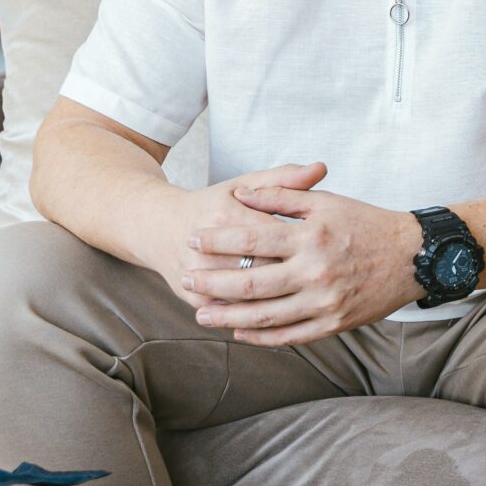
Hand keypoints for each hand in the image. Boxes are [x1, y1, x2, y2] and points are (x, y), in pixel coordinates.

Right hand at [139, 162, 328, 310]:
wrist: (159, 227)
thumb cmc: (213, 204)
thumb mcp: (243, 184)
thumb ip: (283, 179)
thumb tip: (321, 169)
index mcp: (226, 215)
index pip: (272, 236)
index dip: (302, 245)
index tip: (326, 250)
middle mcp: (209, 248)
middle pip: (262, 269)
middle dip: (293, 276)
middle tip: (321, 280)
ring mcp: (199, 276)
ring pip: (246, 297)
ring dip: (277, 301)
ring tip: (305, 297)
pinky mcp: (193, 299)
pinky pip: (230, 313)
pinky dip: (254, 317)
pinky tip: (281, 314)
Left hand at [179, 177, 425, 346]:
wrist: (412, 256)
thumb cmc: (368, 223)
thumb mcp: (327, 201)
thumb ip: (282, 195)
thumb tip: (242, 193)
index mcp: (311, 235)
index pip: (252, 236)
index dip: (218, 239)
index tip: (193, 238)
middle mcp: (315, 270)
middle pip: (250, 280)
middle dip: (211, 281)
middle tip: (185, 278)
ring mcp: (324, 300)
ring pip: (264, 314)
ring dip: (227, 316)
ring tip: (202, 314)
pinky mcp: (334, 323)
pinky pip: (289, 335)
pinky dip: (261, 336)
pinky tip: (240, 332)